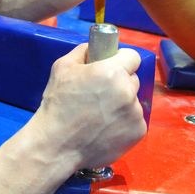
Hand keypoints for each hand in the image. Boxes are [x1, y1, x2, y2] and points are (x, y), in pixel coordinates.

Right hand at [34, 44, 145, 168]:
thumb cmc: (58, 104)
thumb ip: (83, 52)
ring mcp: (135, 113)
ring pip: (134, 101)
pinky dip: (124, 123)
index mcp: (112, 72)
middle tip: (101, 94)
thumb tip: (95, 48)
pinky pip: (135, 120)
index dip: (122, 60)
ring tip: (100, 115)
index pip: (133, 56)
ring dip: (122, 104)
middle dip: (121, 82)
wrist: (56, 146)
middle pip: (133, 79)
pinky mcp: (138, 132)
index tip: (112, 67)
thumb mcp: (62, 68)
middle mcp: (128, 91)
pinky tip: (106, 128)